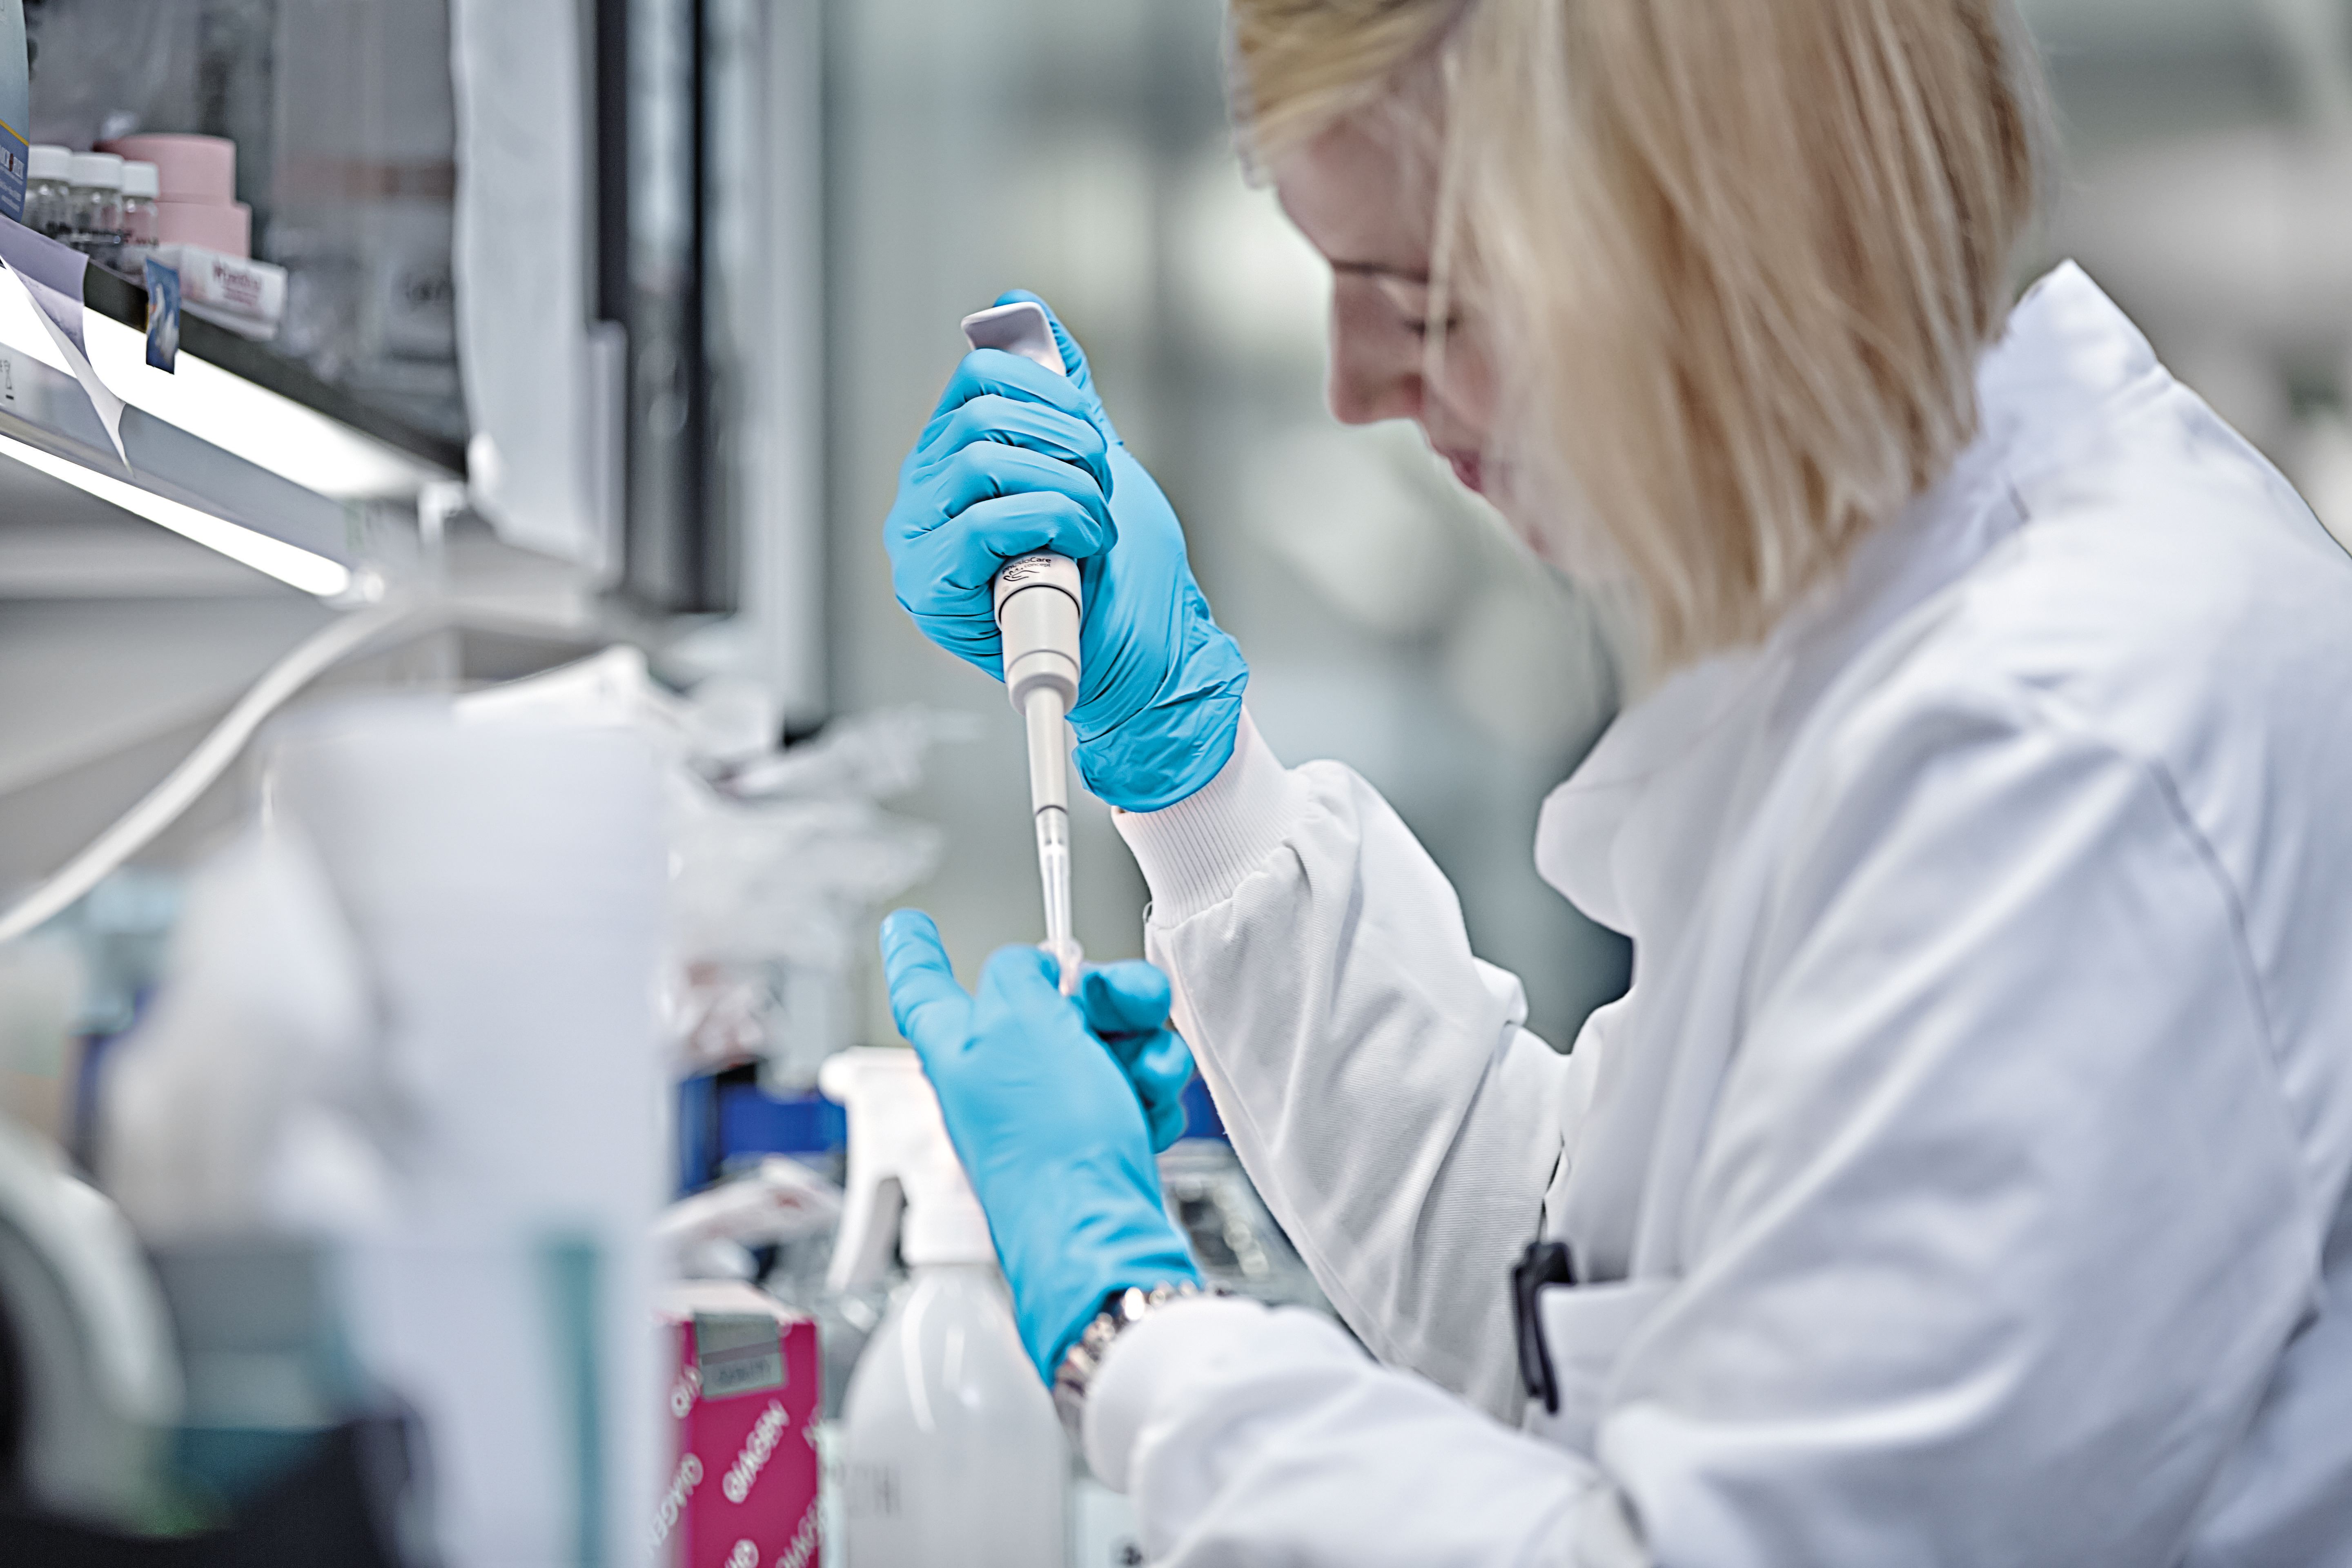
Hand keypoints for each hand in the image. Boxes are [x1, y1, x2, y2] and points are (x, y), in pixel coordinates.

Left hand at [881, 911, 1200, 1377]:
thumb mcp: (1020, 1021)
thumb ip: (1018, 974)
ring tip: (1149, 1076)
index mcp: (960, 1047)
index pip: (922, 985)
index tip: (907, 924)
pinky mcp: (1094, 1140)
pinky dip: (1151, 1094)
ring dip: (1143, 1048)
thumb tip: (1031, 970)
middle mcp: (998, 1078)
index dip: (915, 949)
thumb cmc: (1047, 1144)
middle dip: (1108, 994)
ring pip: (1106, 1042)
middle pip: (1050, 1002)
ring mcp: (1049, 1112)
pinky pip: (1132, 1089)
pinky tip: (1151, 1112)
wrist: (1099, 1234)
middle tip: (1136, 1001)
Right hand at [885, 292, 1249, 811]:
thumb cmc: (1116, 574)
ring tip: (1093, 525)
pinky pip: (984, 521)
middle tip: (1102, 483)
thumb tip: (1019, 303)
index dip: (1046, 388)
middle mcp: (925, 496)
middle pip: (979, 413)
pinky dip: (1050, 523)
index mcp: (953, 459)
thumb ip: (1054, 388)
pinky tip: (1077, 549)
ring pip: (982, 460)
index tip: (1092, 428)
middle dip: (1064, 440)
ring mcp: (920, 542)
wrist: (1143, 660)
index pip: (978, 376)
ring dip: (1065, 487)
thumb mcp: (1092, 460)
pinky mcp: (930, 587)